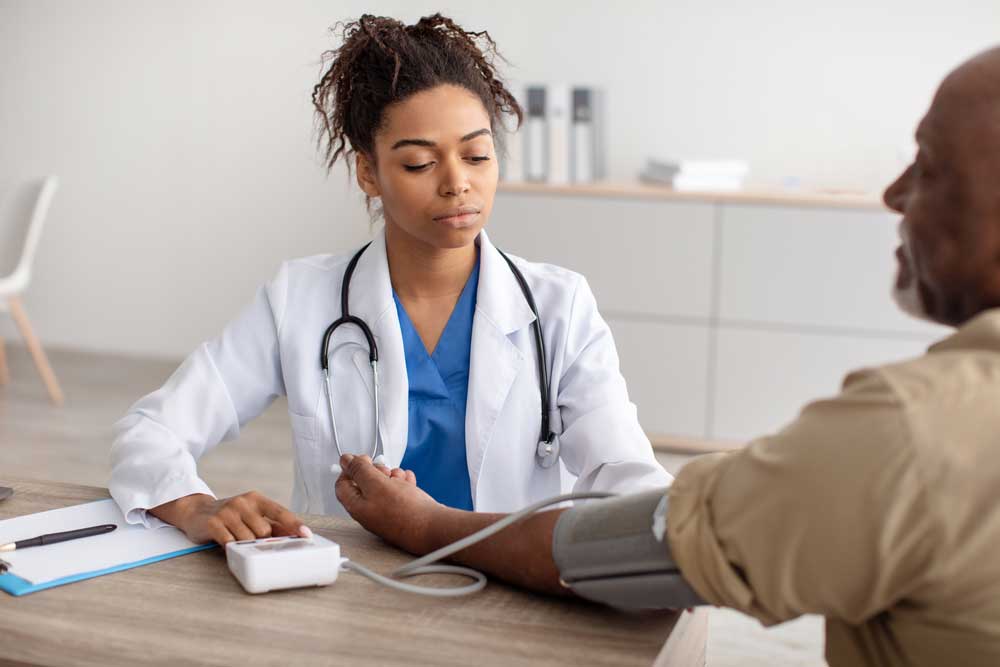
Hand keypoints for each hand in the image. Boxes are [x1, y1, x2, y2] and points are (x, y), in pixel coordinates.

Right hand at [150, 491, 310, 545]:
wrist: (196, 511)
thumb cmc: (230, 516)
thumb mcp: (252, 515)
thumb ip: (271, 524)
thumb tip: (294, 535)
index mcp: (256, 499)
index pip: (280, 511)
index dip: (294, 524)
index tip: (306, 535)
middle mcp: (243, 502)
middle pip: (264, 530)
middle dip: (262, 541)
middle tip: (253, 542)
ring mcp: (228, 511)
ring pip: (248, 539)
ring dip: (246, 546)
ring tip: (237, 541)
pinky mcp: (213, 523)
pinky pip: (230, 542)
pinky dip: (232, 547)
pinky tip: (228, 545)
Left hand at [335, 454, 443, 553]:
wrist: (432, 527)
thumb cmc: (405, 511)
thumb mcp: (377, 484)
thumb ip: (359, 470)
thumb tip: (345, 460)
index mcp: (357, 506)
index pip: (342, 484)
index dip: (350, 469)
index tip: (363, 460)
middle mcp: (370, 511)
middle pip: (364, 483)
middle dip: (376, 471)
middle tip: (385, 471)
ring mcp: (386, 512)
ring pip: (384, 485)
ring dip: (392, 475)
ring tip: (401, 478)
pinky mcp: (401, 511)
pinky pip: (399, 491)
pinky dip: (404, 483)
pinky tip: (410, 483)